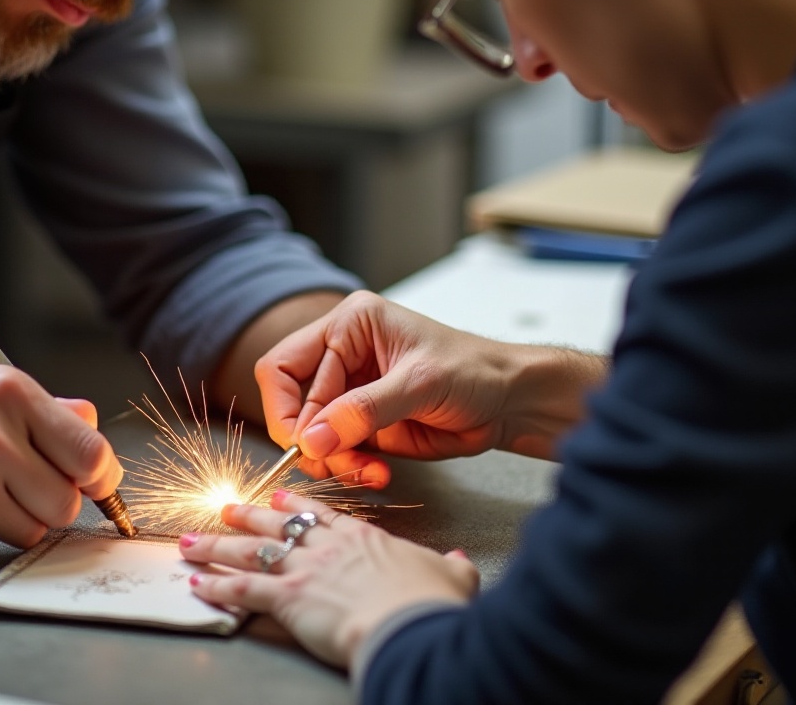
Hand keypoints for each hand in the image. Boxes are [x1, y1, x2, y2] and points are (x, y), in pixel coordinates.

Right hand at [0, 365, 121, 548]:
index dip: (102, 476)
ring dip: (22, 518)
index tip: (98, 482)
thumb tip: (94, 428)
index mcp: (10, 393)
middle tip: (34, 485)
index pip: (90, 451)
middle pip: (67, 501)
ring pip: (34, 528)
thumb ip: (48, 410)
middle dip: (58, 500)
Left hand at [180, 489, 478, 668]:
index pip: (323, 515)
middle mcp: (329, 548)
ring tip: (193, 540)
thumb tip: (458, 562)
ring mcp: (306, 569)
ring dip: (218, 546)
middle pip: (279, 524)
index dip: (298, 504)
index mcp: (363, 540)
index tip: (281, 495)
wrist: (410, 623)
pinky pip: (244, 589)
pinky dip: (217, 587)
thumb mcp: (451, 579)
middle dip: (248, 515)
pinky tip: (198, 585)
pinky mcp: (289, 598)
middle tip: (227, 507)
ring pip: (252, 550)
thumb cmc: (429, 603)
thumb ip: (452, 567)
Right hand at [256, 291, 606, 486]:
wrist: (508, 402)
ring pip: (310, 433)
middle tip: (335, 462)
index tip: (307, 443)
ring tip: (368, 472)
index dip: (290, 408)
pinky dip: (349, 468)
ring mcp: (352, 390)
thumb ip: (364, 410)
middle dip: (311, 439)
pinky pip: (335, 451)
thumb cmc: (473, 371)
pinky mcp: (363, 422)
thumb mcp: (419, 384)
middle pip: (291, 401)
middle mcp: (343, 353)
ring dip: (333, 460)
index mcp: (350, 324)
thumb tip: (311, 439)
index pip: (286, 366)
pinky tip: (377, 472)